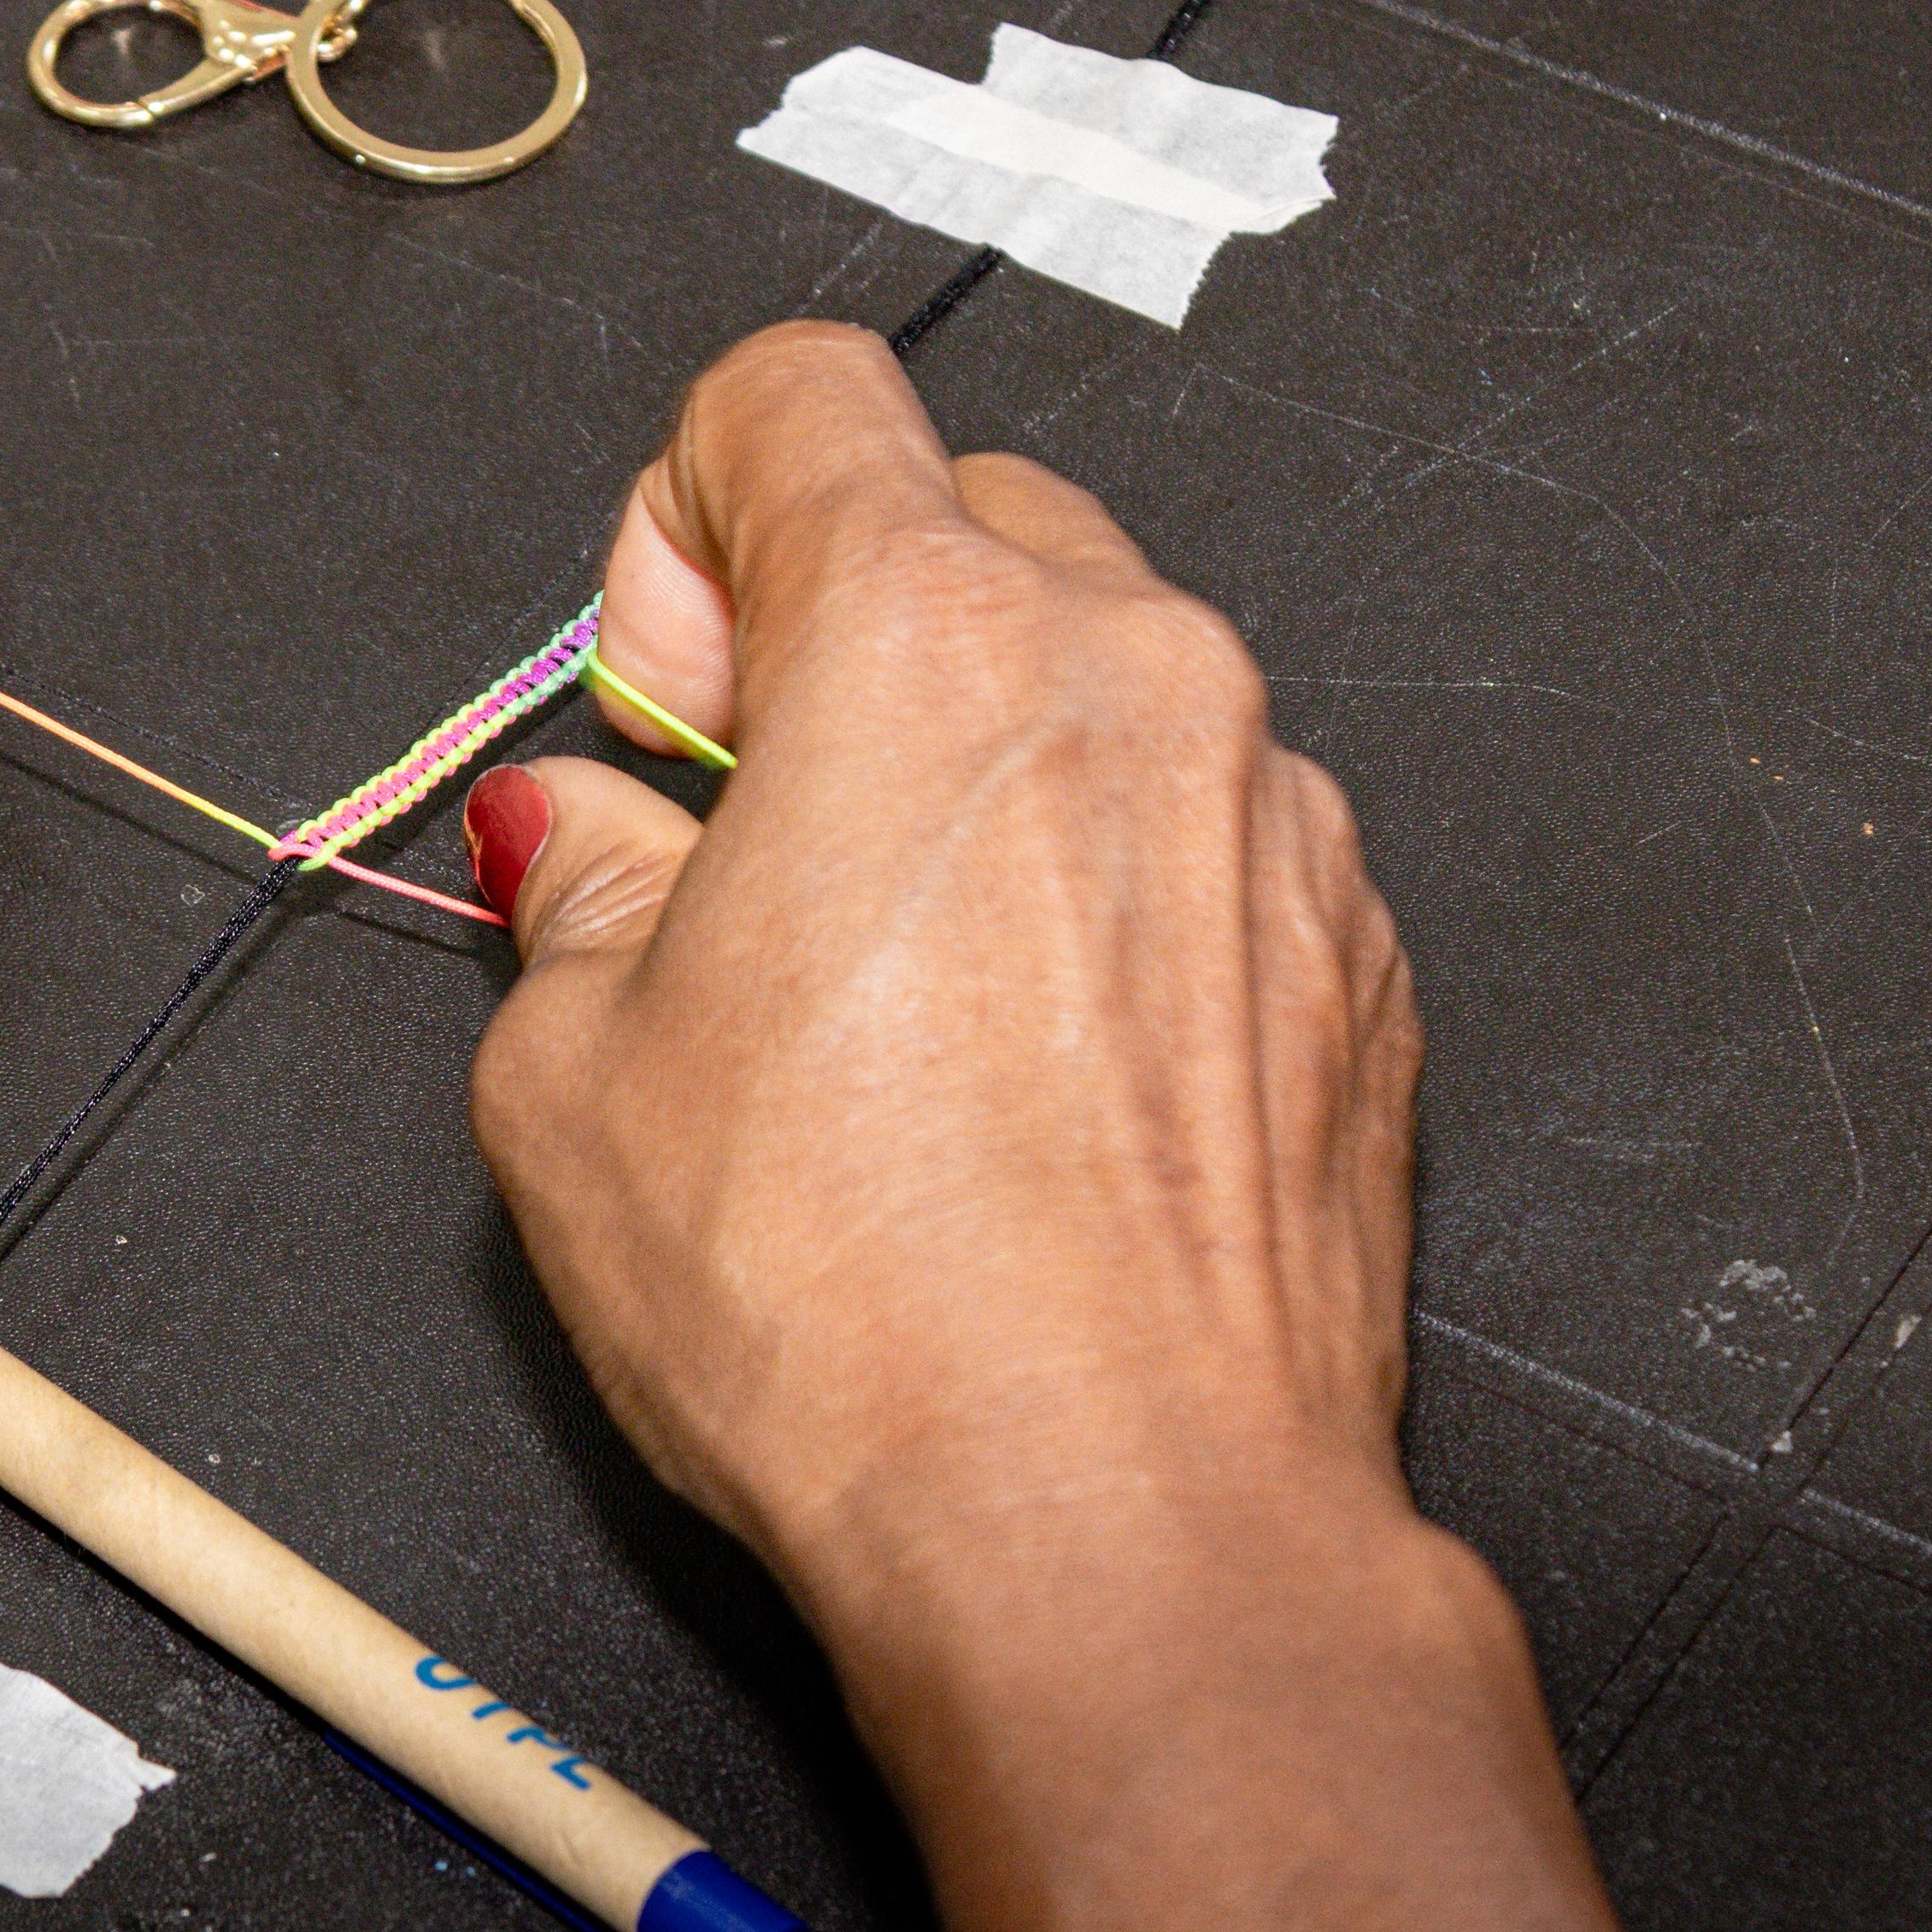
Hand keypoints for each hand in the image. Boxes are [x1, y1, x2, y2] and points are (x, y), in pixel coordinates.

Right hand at [461, 325, 1710, 1931]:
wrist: (1122, 1538)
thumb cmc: (852, 1316)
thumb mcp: (572, 1081)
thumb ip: (575, 887)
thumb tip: (585, 831)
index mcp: (921, 641)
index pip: (796, 394)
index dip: (685, 519)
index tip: (669, 701)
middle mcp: (1136, 675)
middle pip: (960, 521)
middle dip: (835, 638)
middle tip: (756, 846)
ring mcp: (1275, 816)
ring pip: (1098, 682)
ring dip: (981, 769)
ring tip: (899, 1005)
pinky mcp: (1359, 956)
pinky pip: (1205, 835)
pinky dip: (1107, 892)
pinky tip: (1034, 1084)